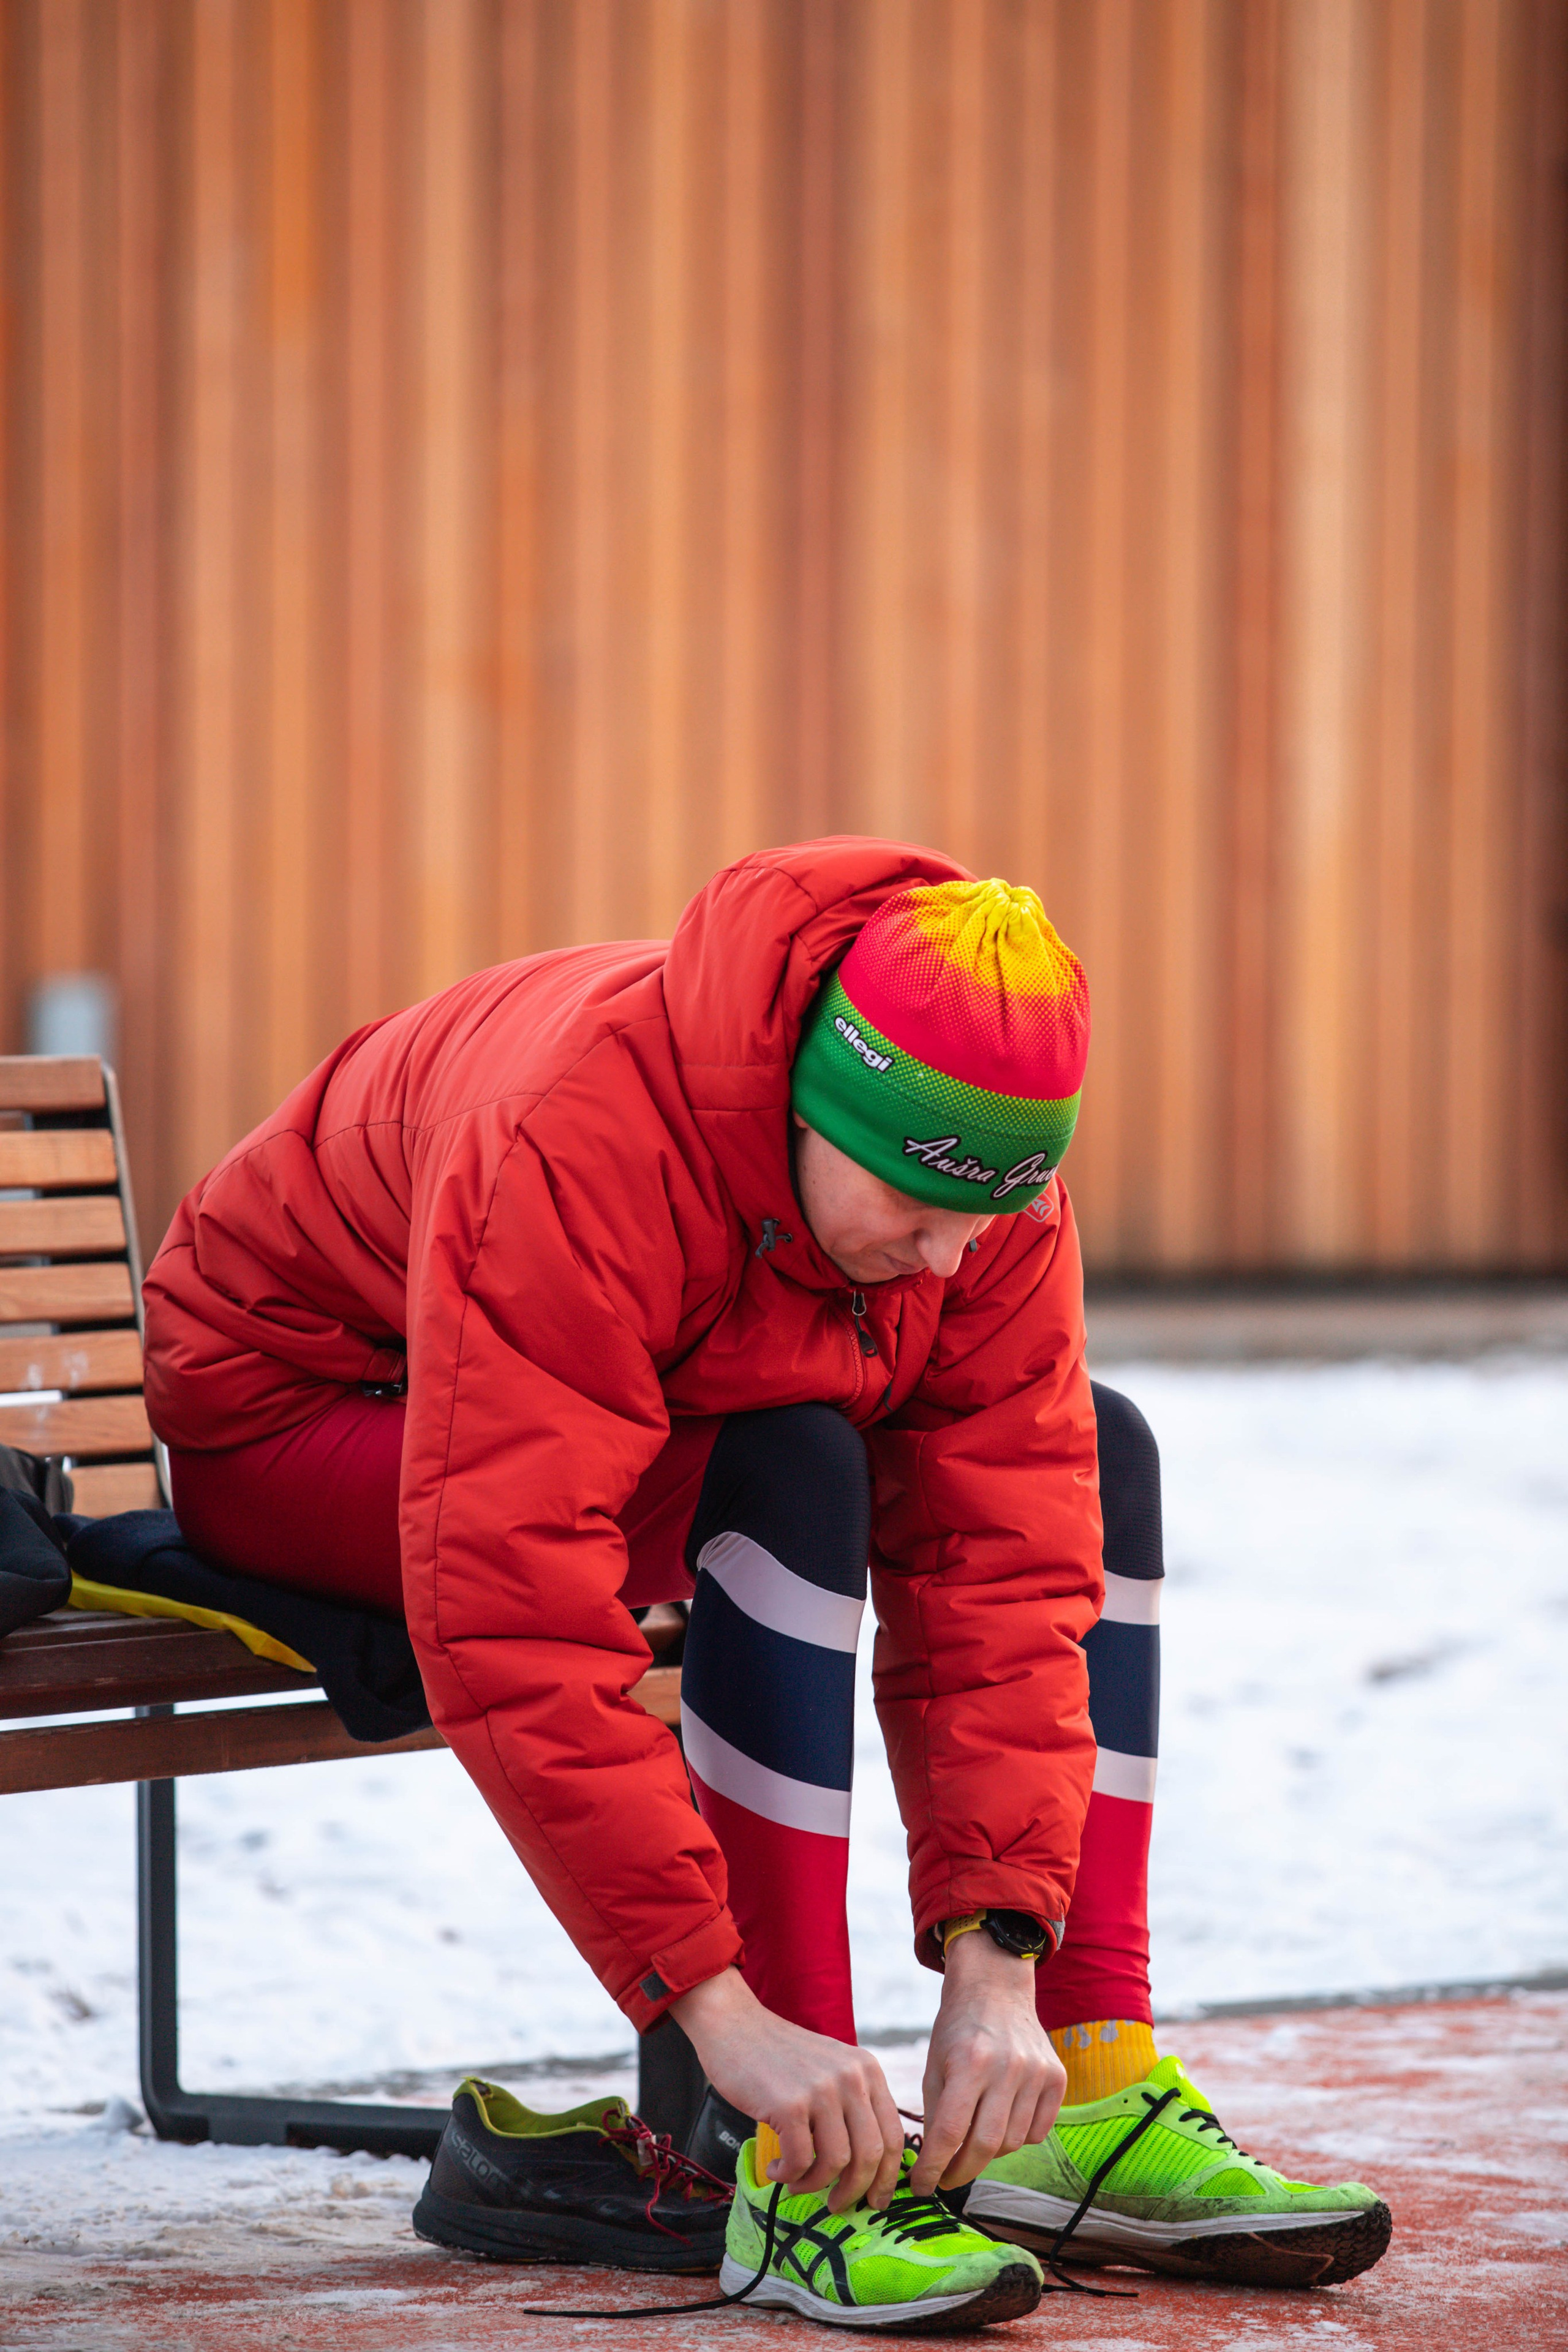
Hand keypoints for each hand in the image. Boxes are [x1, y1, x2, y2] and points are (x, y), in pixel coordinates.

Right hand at [671, 1967, 904, 2212]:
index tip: (876, 2200)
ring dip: (816, 2185)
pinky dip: (788, 2175)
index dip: (887, 2176)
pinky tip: (776, 2169)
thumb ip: (852, 2105)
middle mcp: (851, 2077)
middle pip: (871, 2154)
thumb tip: (867, 2167)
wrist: (734, 2025)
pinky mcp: (789, 2105)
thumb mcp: (831, 2068)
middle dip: (856, 2191)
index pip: (893, 2135)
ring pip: (838, 2162)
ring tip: (797, 2182)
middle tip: (838, 2206)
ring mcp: (821, 2090)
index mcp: (867, 2069)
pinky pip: (800, 2161)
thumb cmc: (779, 2056)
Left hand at [906, 1927, 1064, 2194]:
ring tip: (972, 2141)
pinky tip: (1001, 2121)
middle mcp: (1007, 2067)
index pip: (949, 2132)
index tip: (922, 2187)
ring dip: (988, 2152)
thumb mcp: (934, 2065)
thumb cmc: (957, 2030)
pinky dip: (1017, 2137)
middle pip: (984, 2145)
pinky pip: (1037, 2132)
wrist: (996, 1989)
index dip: (933, 2167)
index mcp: (969, 2062)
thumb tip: (936, 2166)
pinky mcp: (1057, 2077)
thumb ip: (935, 2115)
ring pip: (1012, 2143)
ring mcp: (1036, 2072)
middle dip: (960, 2171)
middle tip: (946, 2179)